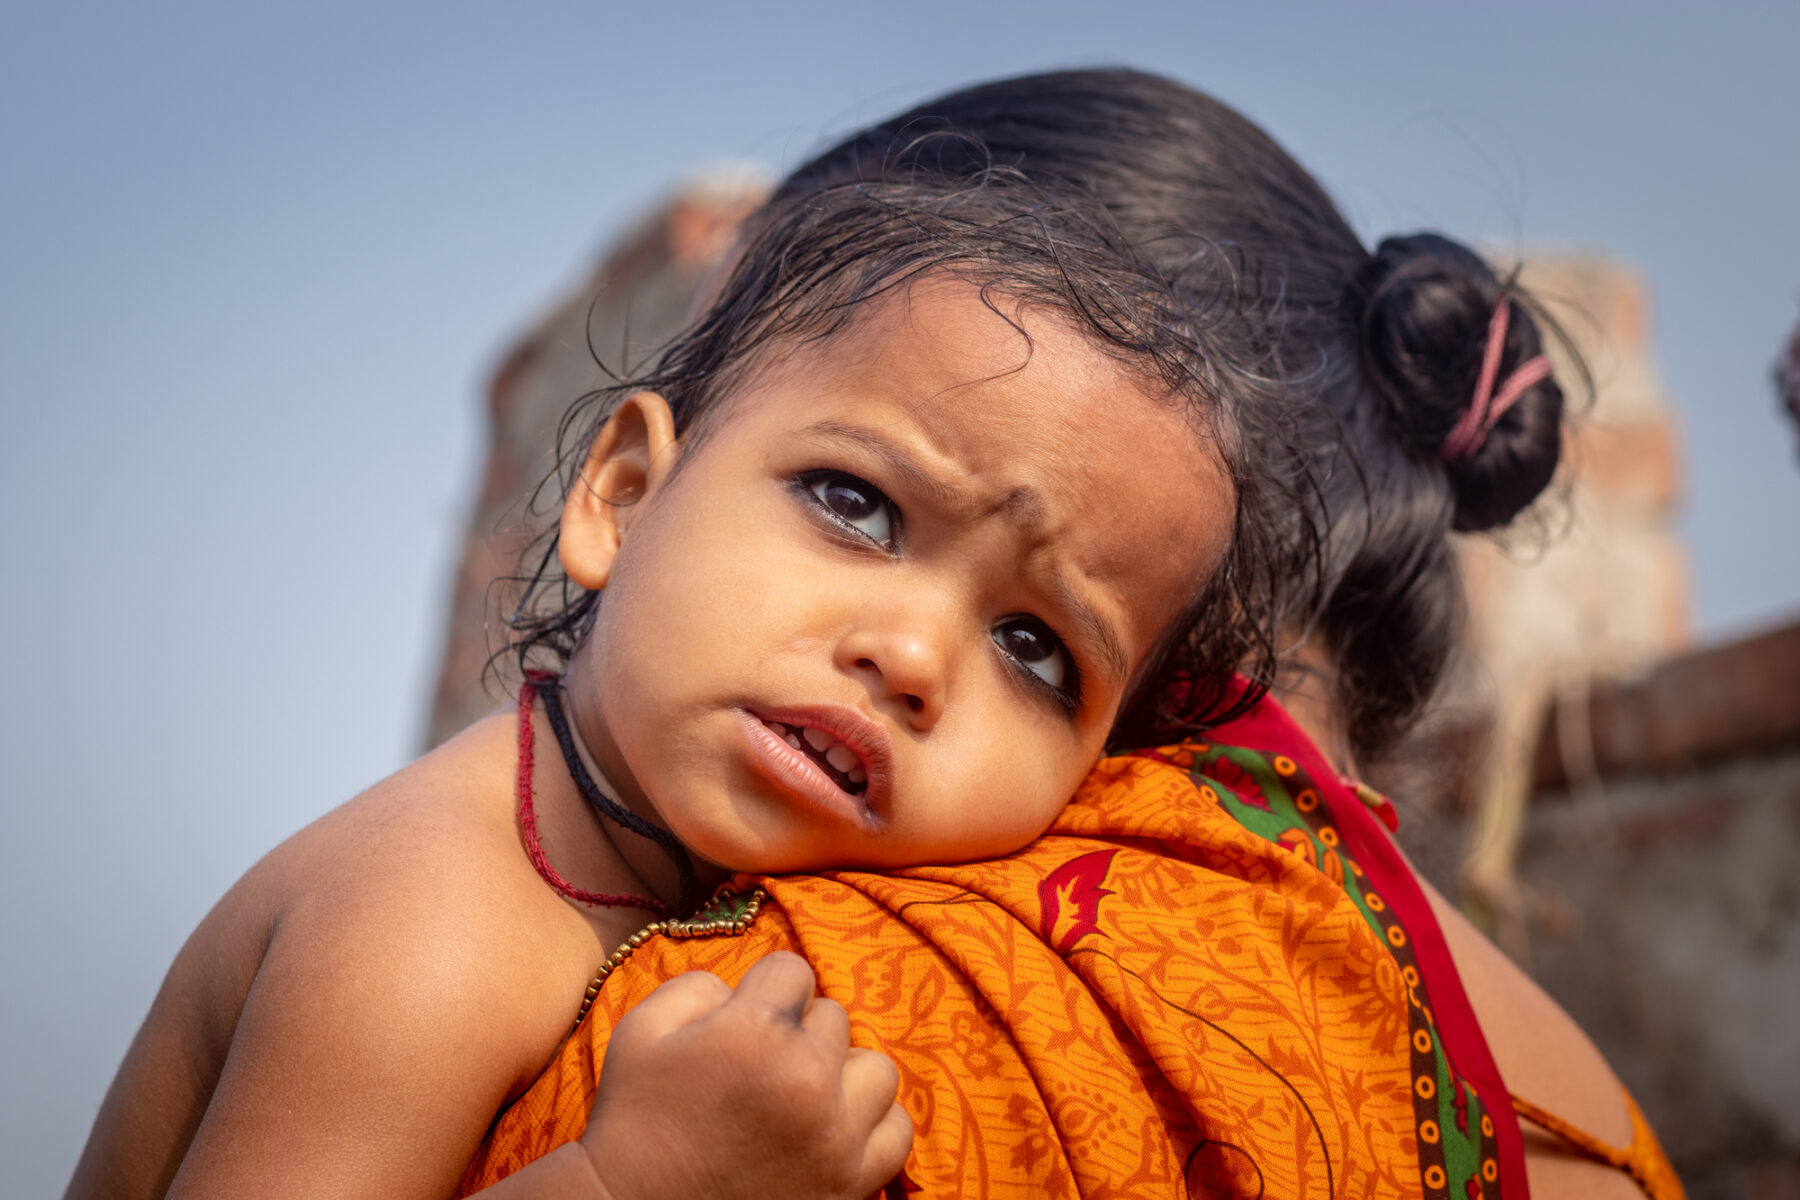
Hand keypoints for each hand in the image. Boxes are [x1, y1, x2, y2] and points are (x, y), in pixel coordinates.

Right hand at [577, 952, 912, 1199]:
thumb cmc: (633, 1121)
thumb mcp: (642, 1030)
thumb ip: (700, 985)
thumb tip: (747, 989)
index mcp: (755, 1033)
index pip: (792, 970)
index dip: (763, 991)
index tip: (742, 1022)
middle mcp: (807, 1079)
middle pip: (833, 1017)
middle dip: (796, 1031)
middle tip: (759, 1067)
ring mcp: (836, 1136)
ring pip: (875, 1069)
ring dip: (841, 1072)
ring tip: (802, 1093)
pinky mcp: (851, 1184)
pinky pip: (896, 1130)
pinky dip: (870, 1124)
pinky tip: (831, 1128)